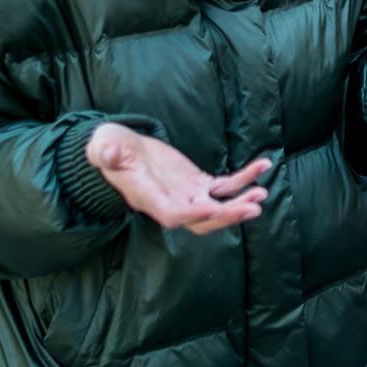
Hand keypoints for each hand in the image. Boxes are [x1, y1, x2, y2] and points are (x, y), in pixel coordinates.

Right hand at [85, 123, 268, 234]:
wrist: (121, 150)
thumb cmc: (111, 149)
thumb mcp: (105, 148)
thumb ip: (107, 153)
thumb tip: (107, 154)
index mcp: (149, 199)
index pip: (174, 215)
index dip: (194, 213)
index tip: (214, 207)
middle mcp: (171, 203)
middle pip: (203, 219)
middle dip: (228, 215)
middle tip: (253, 207)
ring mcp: (187, 195)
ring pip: (218, 206)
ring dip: (241, 201)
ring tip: (261, 192)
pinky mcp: (198, 184)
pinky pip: (226, 186)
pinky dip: (244, 179)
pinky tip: (262, 166)